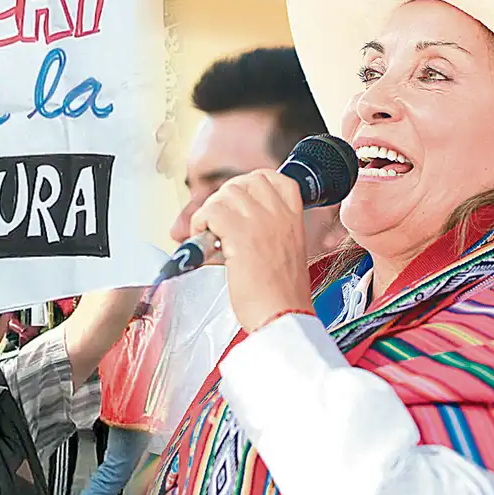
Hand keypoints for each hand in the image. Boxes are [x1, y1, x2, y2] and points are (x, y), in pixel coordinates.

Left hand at [190, 169, 314, 332]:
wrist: (283, 316)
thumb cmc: (281, 295)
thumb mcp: (285, 252)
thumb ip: (267, 231)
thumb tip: (231, 223)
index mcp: (293, 216)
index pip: (271, 178)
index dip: (247, 186)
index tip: (237, 204)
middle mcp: (279, 213)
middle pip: (241, 182)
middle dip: (222, 201)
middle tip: (218, 226)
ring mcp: (260, 221)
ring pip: (223, 194)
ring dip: (210, 214)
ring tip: (211, 237)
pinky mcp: (240, 234)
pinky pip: (210, 212)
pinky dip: (200, 225)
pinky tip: (206, 245)